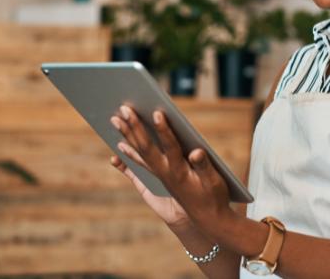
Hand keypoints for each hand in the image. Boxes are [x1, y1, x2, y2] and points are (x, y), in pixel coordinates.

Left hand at [110, 105, 233, 236]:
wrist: (206, 220)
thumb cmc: (213, 197)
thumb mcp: (214, 182)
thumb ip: (204, 166)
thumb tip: (196, 153)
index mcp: (180, 172)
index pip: (170, 146)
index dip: (164, 129)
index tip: (157, 112)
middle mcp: (165, 173)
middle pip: (146, 147)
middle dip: (135, 127)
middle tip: (124, 109)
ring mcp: (160, 176)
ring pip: (139, 154)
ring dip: (126, 136)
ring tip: (114, 120)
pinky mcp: (158, 180)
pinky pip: (138, 167)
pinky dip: (126, 159)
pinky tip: (114, 155)